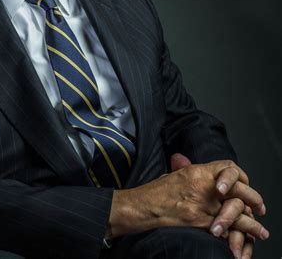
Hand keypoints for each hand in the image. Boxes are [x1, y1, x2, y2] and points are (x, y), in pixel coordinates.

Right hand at [107, 156, 267, 241]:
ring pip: (237, 211)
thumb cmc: (155, 191)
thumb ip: (188, 170)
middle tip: (260, 207)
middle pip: (239, 188)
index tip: (245, 184)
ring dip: (252, 223)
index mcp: (196, 171)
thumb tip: (189, 163)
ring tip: (260, 230)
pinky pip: (227, 227)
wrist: (142, 206)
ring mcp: (203, 204)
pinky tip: (247, 239)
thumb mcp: (173, 174)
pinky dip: (240, 234)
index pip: (228, 167)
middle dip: (253, 198)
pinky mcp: (201, 221)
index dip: (240, 177)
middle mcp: (203, 186)